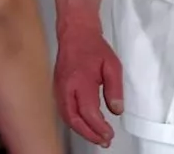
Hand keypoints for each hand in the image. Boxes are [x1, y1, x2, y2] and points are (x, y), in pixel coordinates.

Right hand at [54, 21, 122, 147]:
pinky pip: (64, 111)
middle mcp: (66, 87)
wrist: (76, 33)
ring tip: (97, 136)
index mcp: (81, 81)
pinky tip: (85, 125)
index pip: (88, 112)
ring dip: (82, 130)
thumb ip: (115, 89)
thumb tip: (116, 110)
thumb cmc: (94, 47)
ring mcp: (59, 89)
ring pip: (67, 117)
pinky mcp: (57, 89)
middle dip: (89, 134)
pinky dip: (75, 122)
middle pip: (74, 120)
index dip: (99, 127)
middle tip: (104, 140)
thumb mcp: (112, 65)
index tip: (109, 134)